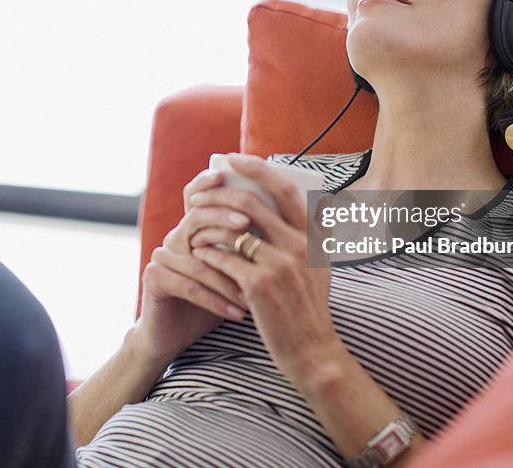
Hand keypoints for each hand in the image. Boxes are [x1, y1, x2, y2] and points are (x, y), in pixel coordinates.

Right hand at [131, 168, 252, 366]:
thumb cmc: (217, 301)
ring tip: (255, 293)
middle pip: (198, 218)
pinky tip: (239, 313)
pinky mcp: (154, 278)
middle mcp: (176, 237)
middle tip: (249, 227)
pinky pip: (189, 285)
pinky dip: (217, 300)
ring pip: (199, 258)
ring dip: (230, 277)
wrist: (177, 337)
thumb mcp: (240, 272)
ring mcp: (162, 256)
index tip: (231, 176)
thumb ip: (257, 245)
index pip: (201, 195)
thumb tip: (299, 221)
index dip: (211, 182)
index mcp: (195, 229)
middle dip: (226, 223)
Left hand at [187, 154, 341, 384]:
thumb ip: (310, 235)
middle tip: (199, 195)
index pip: (285, 189)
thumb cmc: (310, 308)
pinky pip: (224, 258)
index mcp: (314, 237)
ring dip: (208, 224)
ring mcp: (280, 266)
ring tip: (192, 224)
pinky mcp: (259, 286)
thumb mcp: (320, 267)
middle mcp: (299, 246)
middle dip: (219, 194)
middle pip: (252, 204)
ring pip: (233, 230)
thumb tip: (296, 202)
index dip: (258, 169)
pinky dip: (208, 253)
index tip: (235, 159)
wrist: (313, 352)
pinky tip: (197, 253)